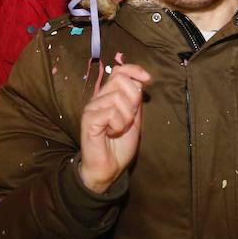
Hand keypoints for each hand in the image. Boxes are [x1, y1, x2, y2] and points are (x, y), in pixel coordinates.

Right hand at [78, 63, 149, 193]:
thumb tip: (141, 80)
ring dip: (126, 116)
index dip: (135, 70)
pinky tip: (111, 133)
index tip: (148, 79)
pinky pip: (110, 112)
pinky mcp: (88, 119)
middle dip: (133, 98)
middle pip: (120, 80)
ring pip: (116, 97)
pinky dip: (117, 125)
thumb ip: (135, 100)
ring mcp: (92, 108)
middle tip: (130, 117)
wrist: (109, 168)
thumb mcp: (134, 119)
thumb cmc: (120, 145)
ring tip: (119, 129)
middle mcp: (99, 98)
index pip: (119, 70)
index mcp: (109, 96)